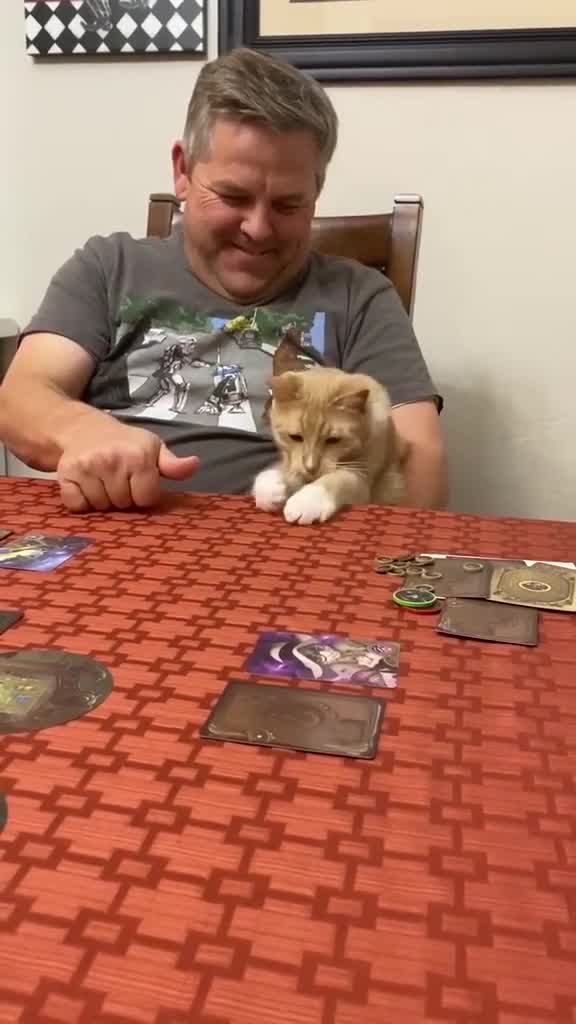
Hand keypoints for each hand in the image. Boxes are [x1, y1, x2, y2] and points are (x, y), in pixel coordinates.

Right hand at [56, 420, 198, 511]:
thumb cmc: (124, 443)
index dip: (143, 493)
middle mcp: (112, 461)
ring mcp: (87, 468)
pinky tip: (85, 486)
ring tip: (102, 481)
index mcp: (138, 456)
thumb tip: (193, 465)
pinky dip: (81, 502)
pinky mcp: (65, 475)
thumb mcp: (152, 448)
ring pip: (101, 507)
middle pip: (124, 505)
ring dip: (103, 500)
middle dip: (123, 497)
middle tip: (117, 479)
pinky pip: (77, 506)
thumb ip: (172, 464)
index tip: (137, 480)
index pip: (147, 498)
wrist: (82, 428)